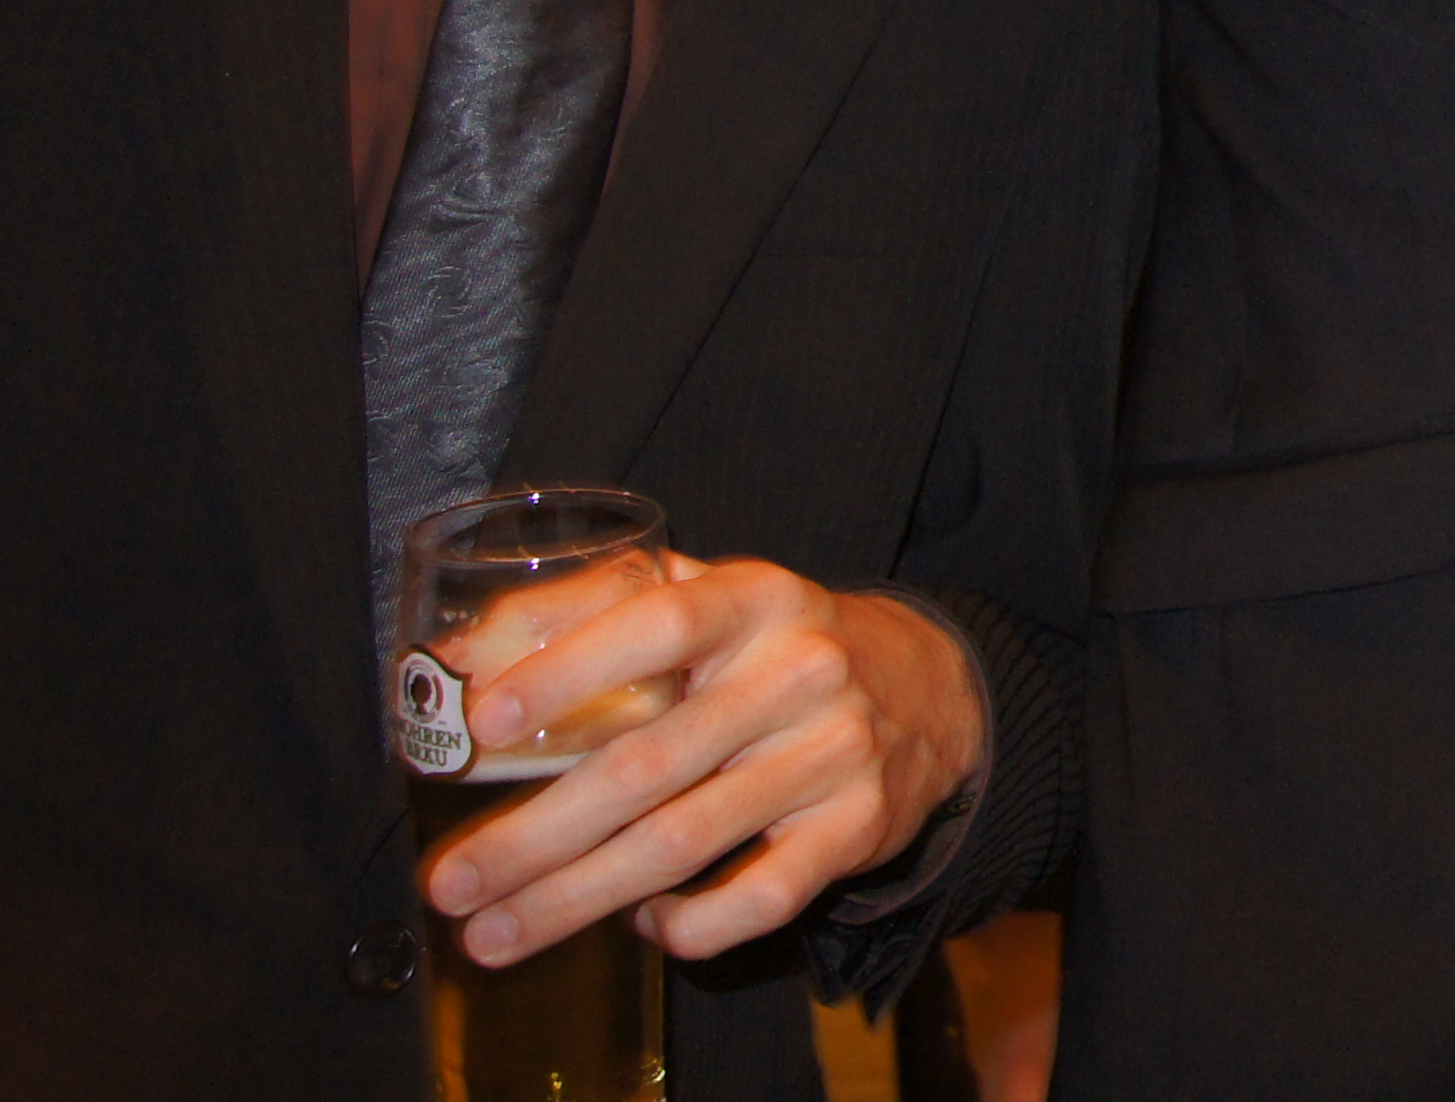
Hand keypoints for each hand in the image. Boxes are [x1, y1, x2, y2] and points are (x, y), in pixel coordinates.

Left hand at [422, 555, 986, 967]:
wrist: (929, 690)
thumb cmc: (771, 646)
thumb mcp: (702, 596)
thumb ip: (585, 609)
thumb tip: (456, 659)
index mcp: (756, 599)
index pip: (661, 624)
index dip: (570, 669)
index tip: (484, 720)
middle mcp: (802, 670)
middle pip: (649, 763)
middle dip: (534, 836)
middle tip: (451, 884)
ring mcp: (834, 751)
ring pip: (686, 841)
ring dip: (576, 899)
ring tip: (494, 933)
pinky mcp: (857, 826)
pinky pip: (759, 897)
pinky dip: (688, 923)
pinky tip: (643, 920)